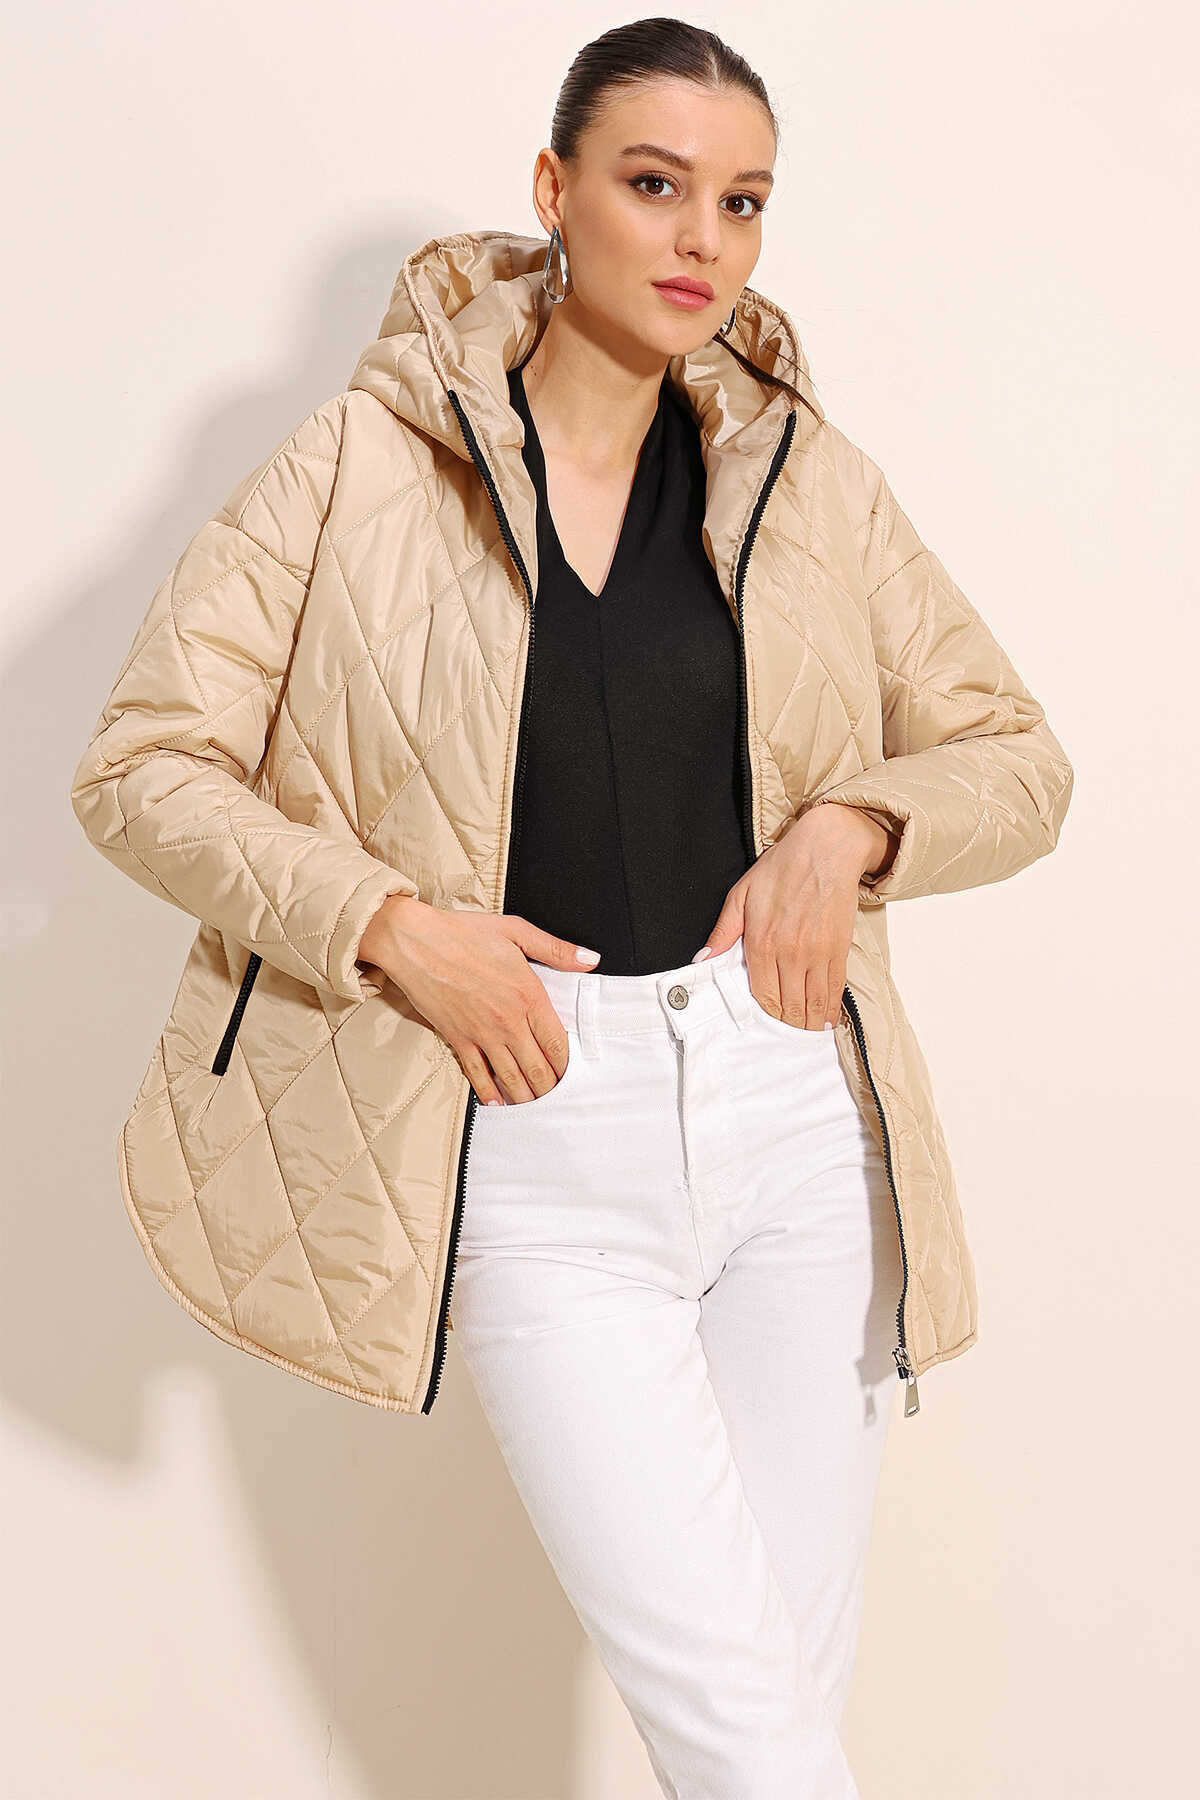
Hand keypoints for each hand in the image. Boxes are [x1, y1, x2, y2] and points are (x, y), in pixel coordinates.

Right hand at [356, 897, 601, 1104]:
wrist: (415, 942)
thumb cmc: (463, 933)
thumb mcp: (516, 931)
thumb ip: (556, 949)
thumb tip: (591, 960)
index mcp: (528, 995)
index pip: (557, 1043)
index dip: (567, 1065)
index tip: (572, 1075)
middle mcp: (508, 1021)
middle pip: (537, 1068)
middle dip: (550, 1087)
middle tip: (557, 1098)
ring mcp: (482, 1034)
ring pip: (510, 1077)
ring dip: (525, 1096)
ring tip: (535, 1107)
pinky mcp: (457, 1039)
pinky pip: (477, 1074)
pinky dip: (488, 1092)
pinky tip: (497, 1102)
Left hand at [691, 804, 897, 1029]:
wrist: (826, 848)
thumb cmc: (782, 869)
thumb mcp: (740, 895)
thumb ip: (722, 932)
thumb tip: (701, 959)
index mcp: (761, 942)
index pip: (762, 995)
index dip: (764, 1014)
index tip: (765, 1022)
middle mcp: (790, 953)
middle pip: (789, 1006)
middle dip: (786, 1025)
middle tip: (784, 1033)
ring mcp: (816, 953)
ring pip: (813, 1004)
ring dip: (809, 1024)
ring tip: (804, 1032)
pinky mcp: (839, 949)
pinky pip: (834, 990)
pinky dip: (830, 1010)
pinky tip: (826, 1021)